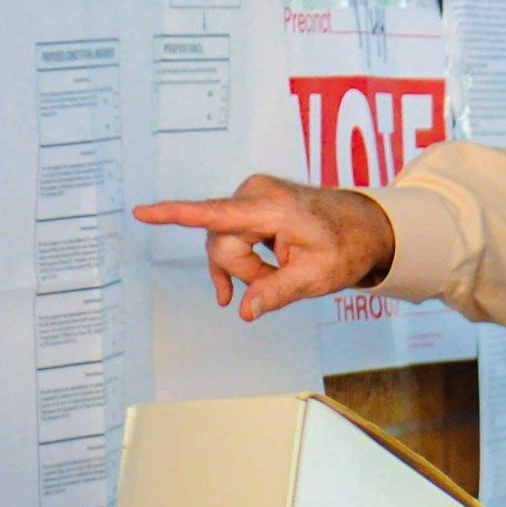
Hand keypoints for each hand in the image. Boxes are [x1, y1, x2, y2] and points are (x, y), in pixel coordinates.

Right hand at [132, 175, 395, 319]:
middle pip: (222, 244)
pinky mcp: (250, 202)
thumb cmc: (344, 247)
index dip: (175, 215)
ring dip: (244, 265)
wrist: (363, 225)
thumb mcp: (316, 277)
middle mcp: (256, 194)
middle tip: (279, 277)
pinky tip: (247, 281)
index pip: (216, 215)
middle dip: (243, 271)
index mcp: (273, 209)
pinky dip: (241, 258)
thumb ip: (278, 293)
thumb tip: (244, 312)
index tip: (142, 211)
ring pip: (223, 243)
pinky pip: (229, 236)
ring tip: (277, 272)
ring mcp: (252, 195)